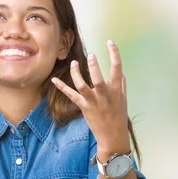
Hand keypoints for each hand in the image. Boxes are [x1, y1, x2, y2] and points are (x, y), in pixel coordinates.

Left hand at [51, 40, 130, 155]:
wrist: (112, 136)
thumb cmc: (119, 116)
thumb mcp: (123, 100)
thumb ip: (121, 85)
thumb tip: (120, 72)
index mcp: (115, 90)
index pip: (117, 68)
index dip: (114, 53)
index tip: (110, 42)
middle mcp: (104, 95)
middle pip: (98, 77)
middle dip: (94, 65)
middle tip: (91, 55)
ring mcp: (93, 101)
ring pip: (82, 85)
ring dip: (76, 73)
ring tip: (74, 63)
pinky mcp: (83, 107)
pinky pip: (71, 95)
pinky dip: (62, 87)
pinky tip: (54, 80)